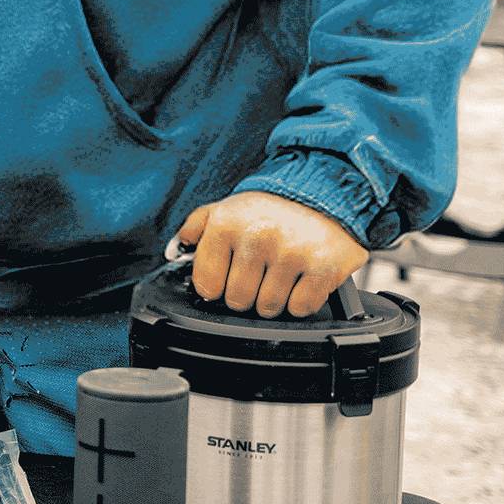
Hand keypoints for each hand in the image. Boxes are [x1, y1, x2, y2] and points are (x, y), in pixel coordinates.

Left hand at [175, 192, 369, 316]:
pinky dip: (301, 302)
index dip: (217, 286)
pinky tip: (301, 281)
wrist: (327, 194)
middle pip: (238, 300)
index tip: (227, 279)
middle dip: (247, 295)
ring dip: (274, 299)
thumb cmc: (273, 208)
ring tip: (281, 276)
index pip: (207, 284)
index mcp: (227, 224)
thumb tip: (176, 251)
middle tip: (259, 276)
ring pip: (268, 307)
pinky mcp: (323, 268)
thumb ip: (196, 227)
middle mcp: (258, 237)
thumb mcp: (227, 208)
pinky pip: (300, 308)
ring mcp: (292, 253)